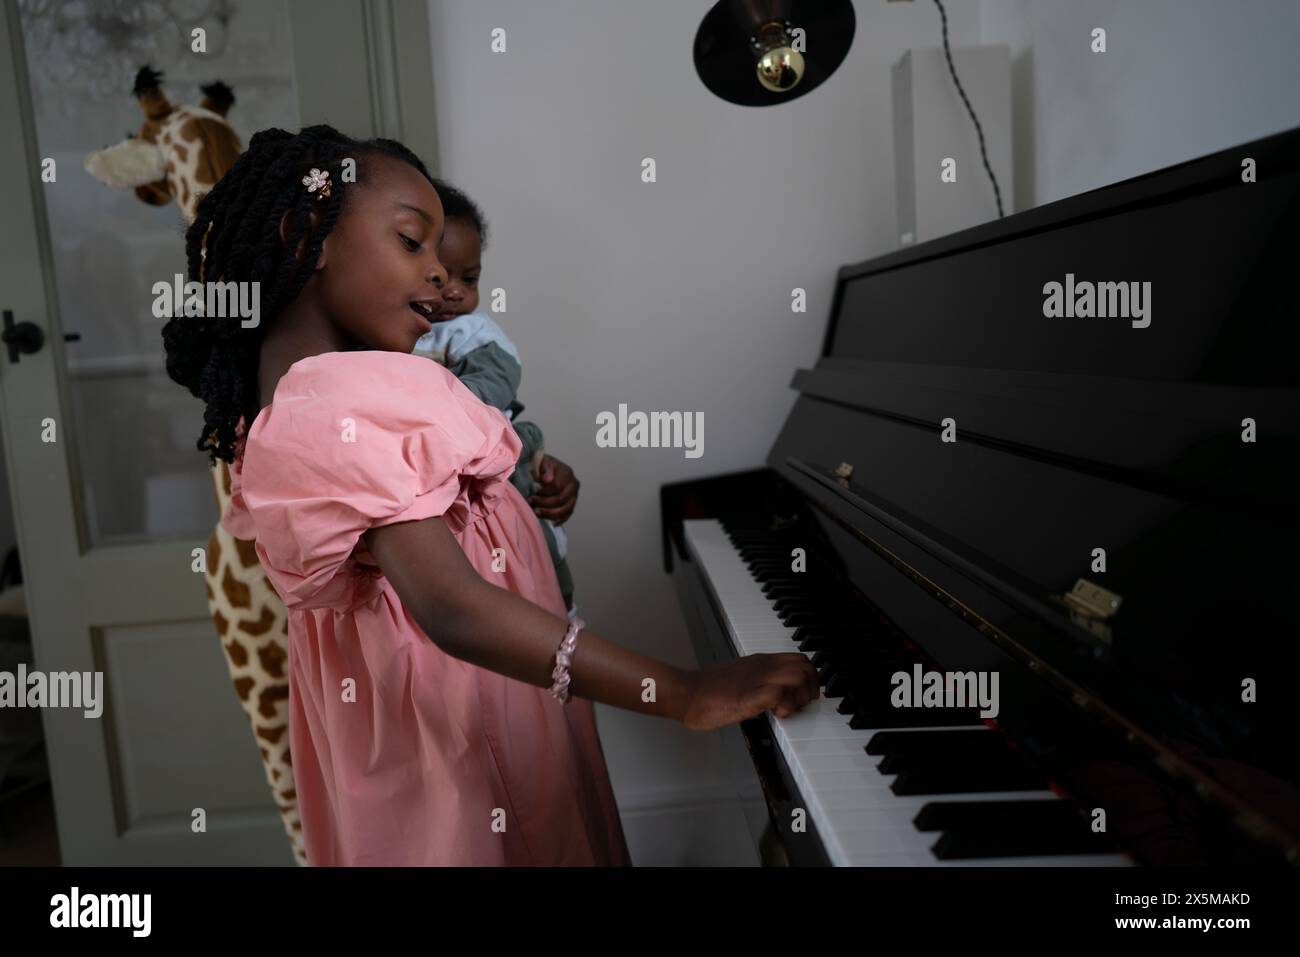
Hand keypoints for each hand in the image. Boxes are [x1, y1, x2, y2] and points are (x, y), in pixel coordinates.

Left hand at [529, 454, 578, 523]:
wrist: (544, 470)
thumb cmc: (542, 466)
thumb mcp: (542, 463)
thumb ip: (545, 469)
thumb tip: (548, 479)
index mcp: (567, 473)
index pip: (557, 486)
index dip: (544, 491)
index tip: (533, 492)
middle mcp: (573, 485)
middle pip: (561, 499)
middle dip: (544, 503)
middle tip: (531, 502)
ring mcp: (574, 496)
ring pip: (565, 509)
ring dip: (550, 513)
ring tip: (536, 512)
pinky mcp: (571, 505)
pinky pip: (567, 515)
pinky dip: (559, 520)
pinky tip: (551, 522)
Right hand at [680, 653, 820, 730]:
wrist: (687, 693)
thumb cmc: (707, 690)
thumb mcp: (740, 677)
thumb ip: (758, 680)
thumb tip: (772, 691)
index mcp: (761, 661)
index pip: (800, 659)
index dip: (810, 676)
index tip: (806, 693)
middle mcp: (763, 667)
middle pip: (805, 666)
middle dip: (811, 687)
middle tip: (801, 703)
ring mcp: (757, 681)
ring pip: (797, 676)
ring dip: (800, 696)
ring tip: (789, 709)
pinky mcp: (749, 697)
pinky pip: (778, 693)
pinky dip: (786, 705)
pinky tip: (778, 714)